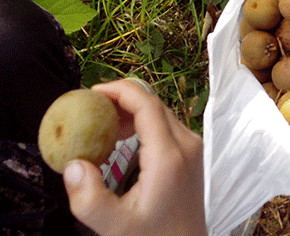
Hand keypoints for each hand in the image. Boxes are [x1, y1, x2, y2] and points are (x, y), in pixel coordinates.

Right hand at [63, 79, 205, 235]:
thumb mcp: (115, 226)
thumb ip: (89, 198)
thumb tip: (75, 165)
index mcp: (169, 155)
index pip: (147, 103)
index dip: (119, 90)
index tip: (91, 94)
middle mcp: (186, 145)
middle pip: (154, 104)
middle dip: (121, 100)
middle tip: (90, 111)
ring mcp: (192, 148)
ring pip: (160, 113)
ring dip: (131, 112)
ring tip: (102, 127)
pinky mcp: (191, 155)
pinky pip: (165, 126)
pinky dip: (142, 124)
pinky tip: (121, 140)